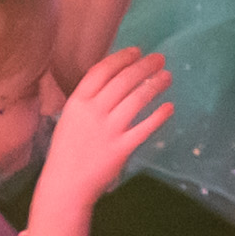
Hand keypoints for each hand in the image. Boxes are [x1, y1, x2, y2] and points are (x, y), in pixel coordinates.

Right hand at [40, 48, 173, 202]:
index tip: (137, 51)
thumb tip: (114, 78)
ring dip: (155, 85)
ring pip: (137, 100)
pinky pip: (145, 128)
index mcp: (77, 102)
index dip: (121, 58)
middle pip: (123, 81)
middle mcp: (93, 112)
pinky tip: (169, 107)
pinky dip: (159, 115)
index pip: (102, 70)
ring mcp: (109, 130)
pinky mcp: (121, 148)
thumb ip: (88, 100)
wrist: (65, 184)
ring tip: (167, 77)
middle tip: (159, 59)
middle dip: (144, 66)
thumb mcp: (70, 118)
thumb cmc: (67, 150)